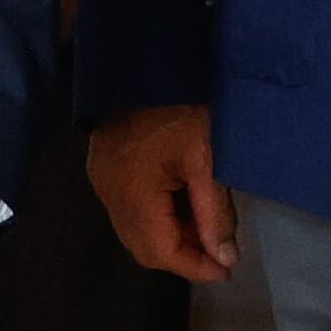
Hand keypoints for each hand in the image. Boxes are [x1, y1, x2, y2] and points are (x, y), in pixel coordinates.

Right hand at [89, 105, 239, 281]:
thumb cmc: (180, 106)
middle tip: (220, 249)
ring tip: (206, 226)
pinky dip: (156, 219)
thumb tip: (224, 258)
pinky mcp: (103, 169)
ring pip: (134, 231)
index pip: (161, 251)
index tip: (228, 269)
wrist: (142, 60)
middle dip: (183, 255)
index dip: (195, 267)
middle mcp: (109, 195)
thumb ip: (214, 212)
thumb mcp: (206, 159)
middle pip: (143, 248)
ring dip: (169, 237)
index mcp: (132, 194)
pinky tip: (181, 205)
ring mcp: (102, 182)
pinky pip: (128, 211)